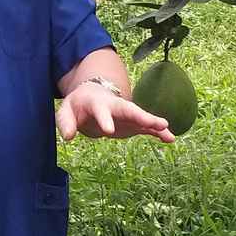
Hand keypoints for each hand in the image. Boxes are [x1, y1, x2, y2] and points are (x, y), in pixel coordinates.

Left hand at [55, 80, 175, 142]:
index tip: (109, 131)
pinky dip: (158, 132)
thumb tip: (67, 136)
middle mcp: (115, 106)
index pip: (101, 110)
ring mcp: (126, 114)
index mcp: (97, 102)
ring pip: (142, 117)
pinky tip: (170, 138)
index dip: (105, 119)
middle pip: (130, 109)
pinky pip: (146, 127)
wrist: (91, 97)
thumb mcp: (66, 110)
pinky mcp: (132, 123)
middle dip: (143, 116)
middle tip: (157, 123)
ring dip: (155, 124)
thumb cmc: (78, 105)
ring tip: (168, 132)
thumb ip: (65, 122)